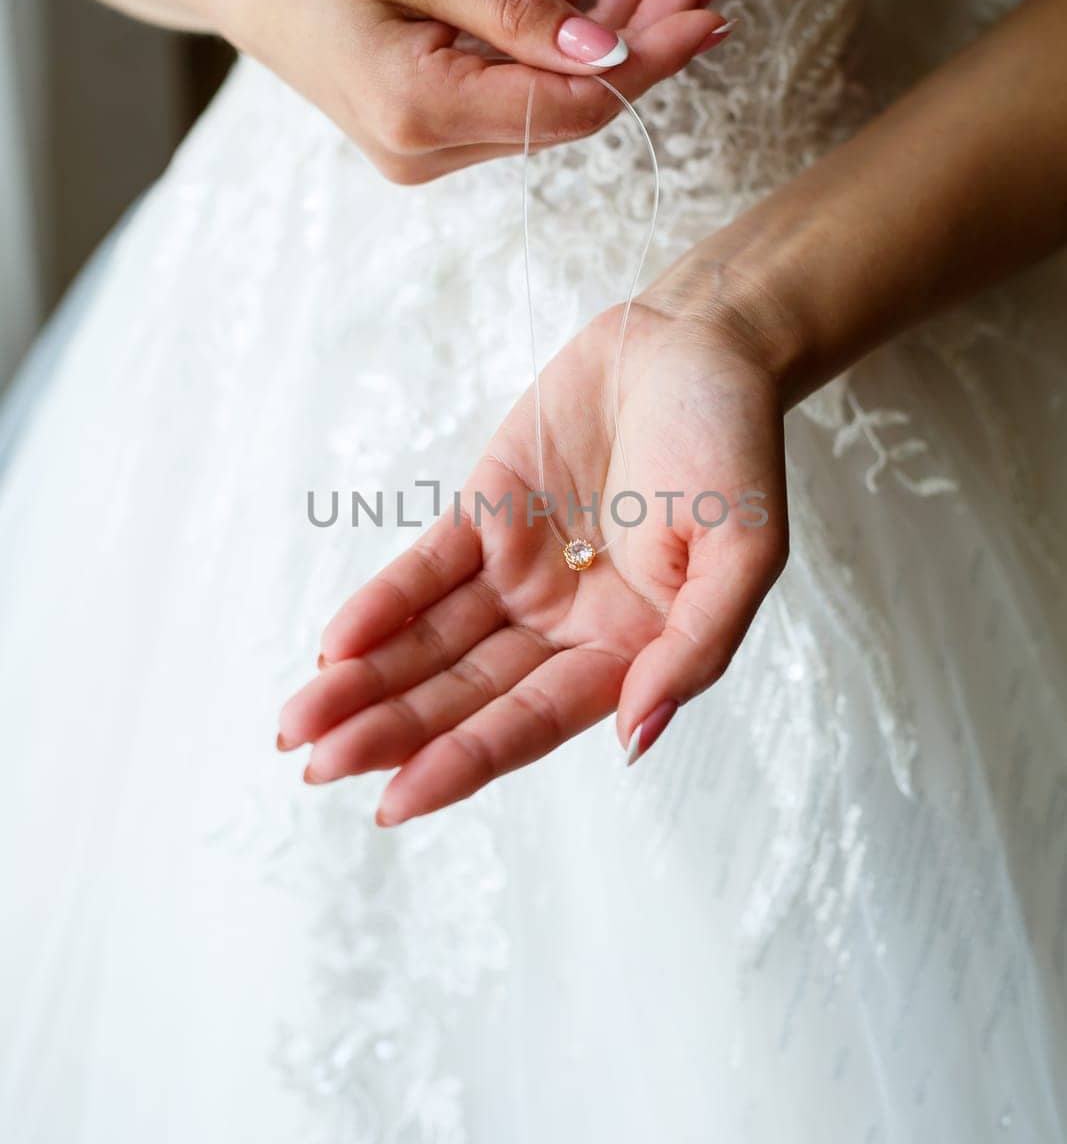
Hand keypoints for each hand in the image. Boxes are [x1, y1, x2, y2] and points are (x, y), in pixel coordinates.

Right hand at [193, 0, 729, 181]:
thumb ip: (517, 12)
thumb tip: (611, 51)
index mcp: (419, 115)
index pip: (568, 107)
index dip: (646, 62)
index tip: (706, 12)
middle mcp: (427, 154)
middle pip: (566, 108)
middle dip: (637, 40)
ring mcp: (426, 152)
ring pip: (545, 99)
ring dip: (597, 29)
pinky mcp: (427, 133)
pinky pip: (511, 91)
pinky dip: (546, 38)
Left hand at [278, 289, 789, 822]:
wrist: (698, 342)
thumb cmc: (735, 446)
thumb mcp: (745, 553)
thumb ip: (695, 647)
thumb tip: (638, 735)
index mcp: (629, 648)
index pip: (533, 720)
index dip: (465, 761)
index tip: (394, 800)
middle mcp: (566, 623)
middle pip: (466, 693)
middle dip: (392, 730)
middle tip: (317, 767)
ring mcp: (520, 570)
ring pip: (432, 640)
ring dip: (367, 680)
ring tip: (298, 724)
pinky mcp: (487, 514)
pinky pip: (425, 568)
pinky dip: (381, 604)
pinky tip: (335, 644)